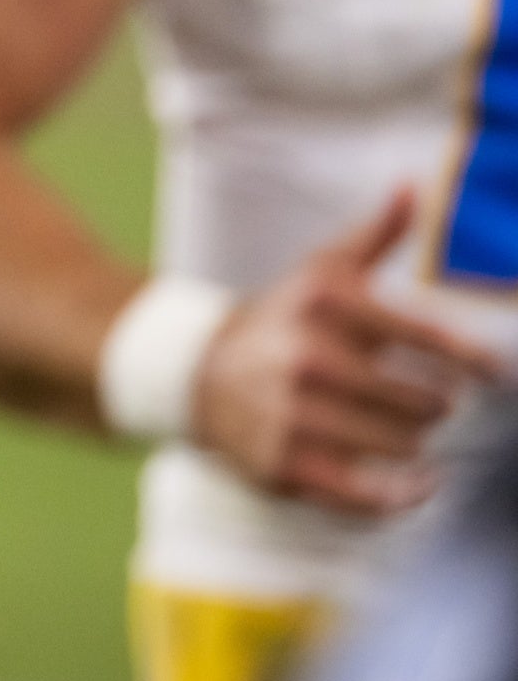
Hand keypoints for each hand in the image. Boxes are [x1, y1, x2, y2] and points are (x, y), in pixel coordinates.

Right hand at [191, 189, 502, 516]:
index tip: (499, 375)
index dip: (472, 358)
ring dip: (415, 443)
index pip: (424, 334)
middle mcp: (307, 358)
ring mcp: (293, 415)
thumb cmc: (282, 320)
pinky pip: (367, 494)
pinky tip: (417, 485)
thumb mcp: (319, 271)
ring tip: (408, 433)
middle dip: (434, 405)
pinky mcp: (284, 464)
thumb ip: (374, 235)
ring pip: (401, 445)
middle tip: (429, 404)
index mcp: (323, 305)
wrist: (193, 372)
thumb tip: (413, 184)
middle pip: (422, 402)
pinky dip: (402, 496)